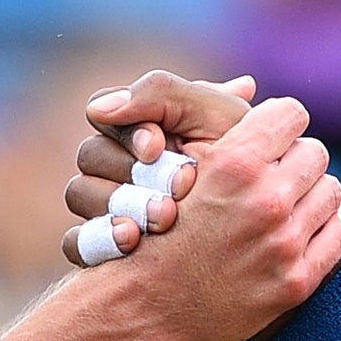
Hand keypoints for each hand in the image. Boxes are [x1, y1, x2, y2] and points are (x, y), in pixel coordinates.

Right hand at [60, 72, 256, 264]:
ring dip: (115, 203)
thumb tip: (124, 100)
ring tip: (160, 220)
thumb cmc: (254, 170)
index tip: (158, 147)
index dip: (130, 130)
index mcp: (147, 125)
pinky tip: (129, 242)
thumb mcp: (223, 124)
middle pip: (90, 153)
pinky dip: (96, 240)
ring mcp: (109, 204)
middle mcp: (122, 161)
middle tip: (168, 192)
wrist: (265, 240)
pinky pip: (75, 240)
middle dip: (130, 172)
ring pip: (79, 192)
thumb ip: (173, 95)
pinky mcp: (103, 246)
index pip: (109, 112)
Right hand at [70, 92, 340, 340]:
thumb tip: (248, 84)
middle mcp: (265, 201)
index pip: (291, 114)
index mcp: (234, 164)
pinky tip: (303, 231)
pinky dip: (327, 228)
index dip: (277, 123)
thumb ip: (205, 118)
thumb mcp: (167, 163)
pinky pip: (340, 234)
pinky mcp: (296, 281)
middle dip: (294, 161)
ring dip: (312, 195)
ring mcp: (283, 244)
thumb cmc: (151, 225)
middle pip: (315, 153)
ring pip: (331, 191)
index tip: (267, 139)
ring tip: (286, 206)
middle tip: (274, 177)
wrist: (142, 305)